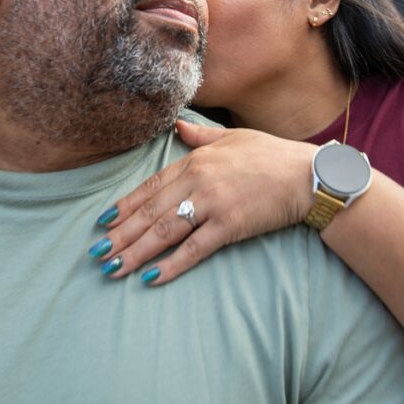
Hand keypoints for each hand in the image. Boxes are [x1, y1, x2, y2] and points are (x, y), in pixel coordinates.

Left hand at [97, 120, 316, 284]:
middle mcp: (197, 181)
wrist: (307, 175)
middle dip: (121, 234)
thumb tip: (177, 126)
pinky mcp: (229, 226)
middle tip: (97, 253)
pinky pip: (193, 249)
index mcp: (194, 161)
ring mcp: (212, 204)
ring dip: (135, 252)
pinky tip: (151, 278)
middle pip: (150, 213)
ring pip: (164, 232)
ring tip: (112, 269)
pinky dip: (171, 265)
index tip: (103, 221)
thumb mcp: (232, 137)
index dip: (125, 206)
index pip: (150, 187)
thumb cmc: (271, 154)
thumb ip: (199, 135)